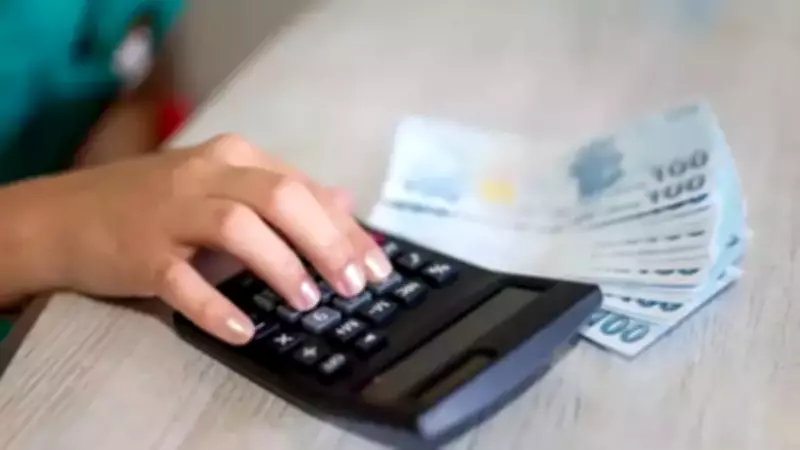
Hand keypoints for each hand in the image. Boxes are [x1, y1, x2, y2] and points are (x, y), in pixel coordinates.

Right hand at [29, 134, 392, 344]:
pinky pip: (181, 280)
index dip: (347, 230)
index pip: (306, 189)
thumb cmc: (157, 203)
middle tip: (353, 285)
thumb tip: (346, 202)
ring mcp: (172, 212)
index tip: (377, 267)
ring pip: (237, 227)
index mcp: (235, 158)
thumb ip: (284, 193)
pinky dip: (214, 306)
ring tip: (308, 301)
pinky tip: (242, 329)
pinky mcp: (142, 252)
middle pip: (280, 198)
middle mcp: (208, 176)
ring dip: (281, 265)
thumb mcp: (224, 186)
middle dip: (326, 242)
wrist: (67, 215)